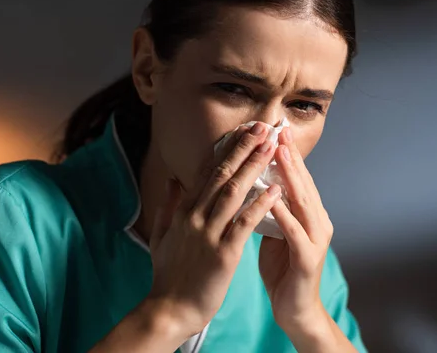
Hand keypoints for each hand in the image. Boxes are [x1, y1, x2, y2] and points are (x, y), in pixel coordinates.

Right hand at [147, 122, 282, 339]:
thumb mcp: (161, 235)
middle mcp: (194, 216)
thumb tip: (173, 179)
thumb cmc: (167, 274)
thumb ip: (167, 204)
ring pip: (233, 192)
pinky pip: (244, 223)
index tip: (242, 131)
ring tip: (271, 146)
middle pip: (221, 175)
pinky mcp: (223, 254)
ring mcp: (208, 234)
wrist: (169, 309)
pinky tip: (275, 189)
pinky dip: (260, 204)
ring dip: (253, 166)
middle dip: (243, 148)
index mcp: (183, 211)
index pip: (206, 172)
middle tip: (262, 126)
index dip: (226, 149)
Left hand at [258, 127, 333, 333]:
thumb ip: (271, 207)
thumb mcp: (275, 231)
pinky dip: (284, 214)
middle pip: (301, 183)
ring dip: (291, 177)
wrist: (294, 309)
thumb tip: (254, 183)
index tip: (271, 130)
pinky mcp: (307, 259)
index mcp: (306, 214)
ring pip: (302, 202)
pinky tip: (272, 199)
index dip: (284, 154)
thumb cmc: (282, 268)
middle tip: (278, 130)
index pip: (295, 179)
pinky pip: (294, 232)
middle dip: (289, 156)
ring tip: (279, 154)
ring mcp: (314, 239)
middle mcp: (315, 222)